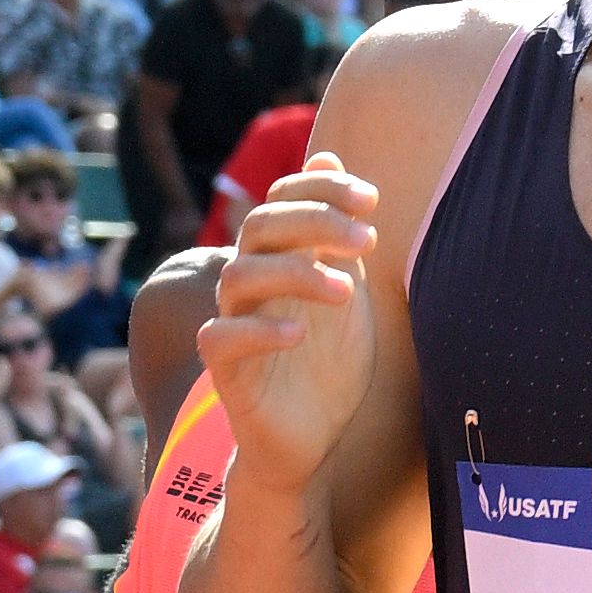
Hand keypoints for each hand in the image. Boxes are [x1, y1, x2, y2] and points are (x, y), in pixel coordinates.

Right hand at [200, 157, 379, 486]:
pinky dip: (258, 330)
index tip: (372, 199)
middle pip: (260, 226)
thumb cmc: (330, 363)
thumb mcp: (348, 287)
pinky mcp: (226, 371)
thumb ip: (339, 232)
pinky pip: (219, 338)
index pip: (282, 198)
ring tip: (346, 291)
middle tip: (367, 238)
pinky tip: (299, 333)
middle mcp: (252, 284)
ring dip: (294, 273)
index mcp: (281, 259)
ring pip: (238, 276)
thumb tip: (331, 153)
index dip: (320, 187)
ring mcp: (234, 324)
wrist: (314, 439)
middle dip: (314, 221)